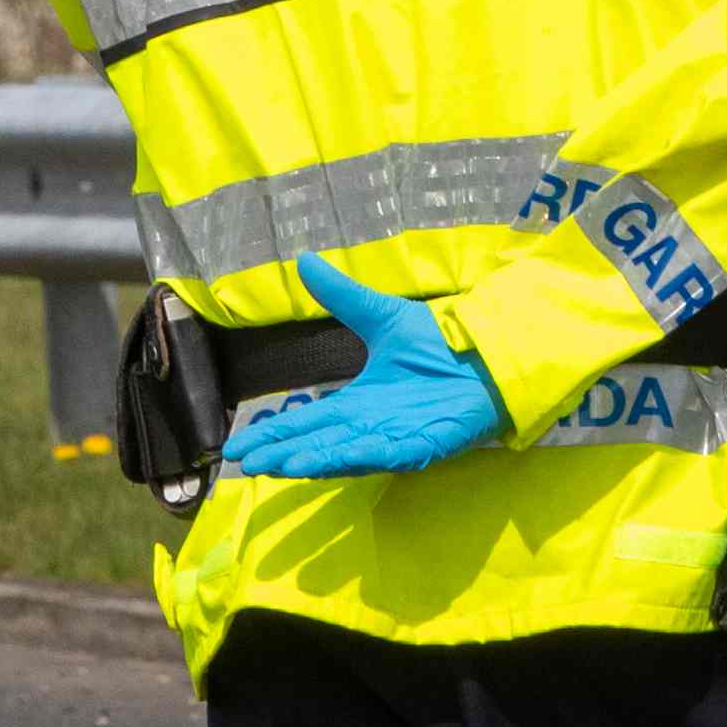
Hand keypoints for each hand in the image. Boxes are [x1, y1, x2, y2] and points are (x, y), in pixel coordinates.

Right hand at [216, 258, 508, 479]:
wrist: (489, 349)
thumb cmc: (441, 341)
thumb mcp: (381, 315)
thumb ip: (342, 295)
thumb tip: (303, 259)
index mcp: (359, 402)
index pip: (309, 420)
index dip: (275, 432)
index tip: (237, 444)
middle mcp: (371, 426)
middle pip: (317, 443)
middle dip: (280, 453)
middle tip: (242, 463)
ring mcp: (396, 438)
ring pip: (343, 454)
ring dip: (310, 461)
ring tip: (275, 467)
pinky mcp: (421, 444)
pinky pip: (384, 455)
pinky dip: (354, 458)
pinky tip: (327, 462)